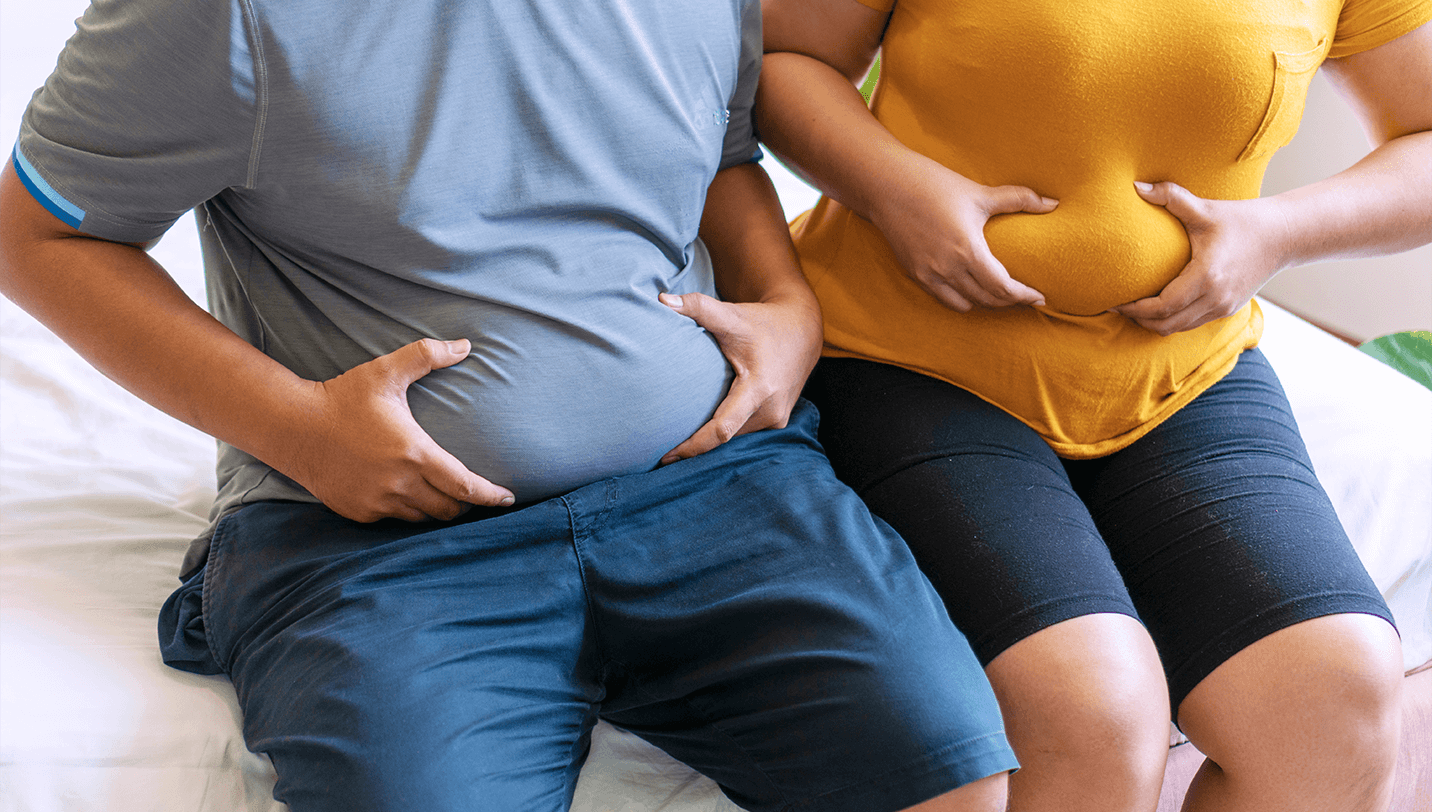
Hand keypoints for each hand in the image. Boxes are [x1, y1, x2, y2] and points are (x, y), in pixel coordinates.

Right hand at [284, 338, 514, 522]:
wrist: (292, 427)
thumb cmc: (342, 397)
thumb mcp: (386, 372)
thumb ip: (428, 355)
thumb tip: (466, 345)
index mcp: (414, 453)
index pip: (466, 486)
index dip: (491, 496)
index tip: (508, 498)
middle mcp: (400, 484)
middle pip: (448, 508)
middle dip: (465, 504)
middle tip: (473, 493)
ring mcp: (378, 502)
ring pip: (422, 516)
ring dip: (435, 507)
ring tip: (442, 494)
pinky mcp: (359, 512)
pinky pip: (393, 518)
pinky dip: (405, 509)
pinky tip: (405, 493)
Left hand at [657, 290, 821, 463]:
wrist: (802, 330)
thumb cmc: (763, 323)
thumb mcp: (731, 315)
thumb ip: (697, 307)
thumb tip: (662, 300)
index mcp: (760, 388)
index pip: (722, 428)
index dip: (693, 445)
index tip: (667, 456)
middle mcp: (771, 409)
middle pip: (725, 437)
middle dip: (695, 446)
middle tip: (661, 455)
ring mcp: (776, 418)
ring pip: (734, 437)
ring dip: (709, 441)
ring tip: (676, 446)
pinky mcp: (776, 420)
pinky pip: (743, 432)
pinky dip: (723, 432)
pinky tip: (702, 433)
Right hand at [870, 162, 1054, 311]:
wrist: (887, 187)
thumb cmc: (935, 186)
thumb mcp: (980, 193)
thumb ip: (1019, 199)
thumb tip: (1053, 204)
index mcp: (967, 250)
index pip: (1002, 288)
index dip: (1024, 296)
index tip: (1039, 297)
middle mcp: (948, 269)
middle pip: (987, 300)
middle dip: (1010, 302)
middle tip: (1026, 298)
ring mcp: (929, 275)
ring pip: (965, 305)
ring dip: (986, 304)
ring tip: (1000, 296)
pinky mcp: (915, 274)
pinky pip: (944, 299)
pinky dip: (962, 300)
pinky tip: (971, 290)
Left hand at [1112, 181, 1290, 335]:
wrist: (1283, 235)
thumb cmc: (1242, 220)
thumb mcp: (1205, 209)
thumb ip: (1171, 197)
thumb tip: (1136, 186)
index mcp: (1206, 277)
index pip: (1161, 306)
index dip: (1134, 309)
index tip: (1114, 301)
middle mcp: (1215, 298)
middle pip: (1166, 325)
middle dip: (1138, 320)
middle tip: (1118, 306)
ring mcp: (1223, 307)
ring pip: (1178, 328)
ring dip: (1154, 322)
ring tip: (1134, 308)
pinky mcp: (1228, 310)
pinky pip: (1192, 323)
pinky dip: (1172, 320)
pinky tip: (1158, 306)